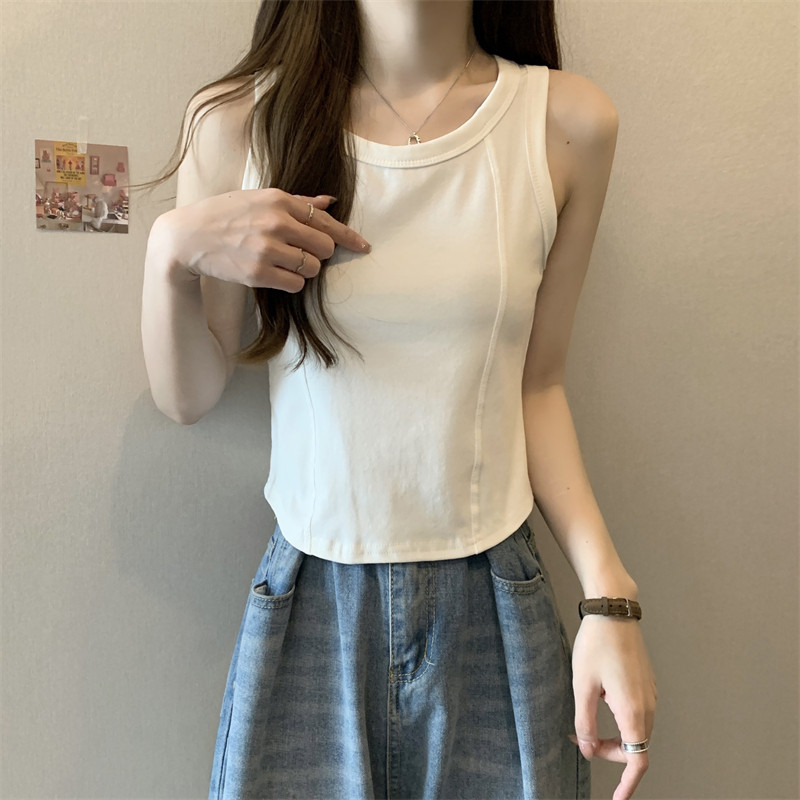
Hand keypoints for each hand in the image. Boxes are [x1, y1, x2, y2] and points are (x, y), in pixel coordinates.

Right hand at [156, 188, 370, 291]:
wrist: (188, 236)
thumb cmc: (225, 215)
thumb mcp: (259, 198)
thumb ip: (297, 201)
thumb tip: (330, 201)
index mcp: (278, 200)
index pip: (325, 220)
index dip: (348, 237)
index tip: (363, 246)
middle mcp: (275, 222)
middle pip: (324, 247)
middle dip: (320, 253)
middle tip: (302, 253)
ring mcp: (266, 248)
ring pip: (312, 268)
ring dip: (305, 270)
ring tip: (285, 262)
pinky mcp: (258, 273)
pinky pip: (296, 284)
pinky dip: (292, 282)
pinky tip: (276, 274)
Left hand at [569, 614, 656, 799]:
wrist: (614, 609)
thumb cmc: (597, 643)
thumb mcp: (582, 685)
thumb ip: (585, 723)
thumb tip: (587, 749)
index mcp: (634, 711)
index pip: (637, 762)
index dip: (627, 785)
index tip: (616, 799)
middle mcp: (649, 706)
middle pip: (634, 748)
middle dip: (607, 753)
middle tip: (579, 740)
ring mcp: (650, 694)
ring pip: (635, 731)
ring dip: (612, 737)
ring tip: (584, 725)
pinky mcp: (646, 683)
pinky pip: (637, 714)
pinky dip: (619, 721)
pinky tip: (598, 704)